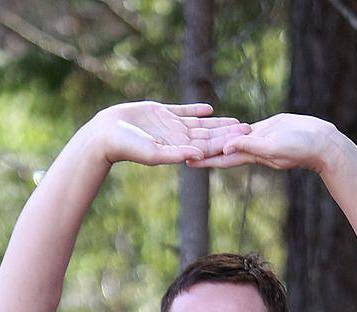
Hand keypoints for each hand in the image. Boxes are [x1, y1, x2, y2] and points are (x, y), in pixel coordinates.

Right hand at [91, 100, 251, 166]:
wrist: (107, 133)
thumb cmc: (128, 147)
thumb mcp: (154, 153)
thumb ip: (176, 154)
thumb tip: (199, 156)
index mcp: (179, 149)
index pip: (208, 147)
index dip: (226, 142)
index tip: (244, 139)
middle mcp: (178, 139)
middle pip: (209, 136)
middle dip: (228, 133)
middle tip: (250, 129)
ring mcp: (170, 126)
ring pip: (200, 124)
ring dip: (218, 123)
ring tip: (235, 121)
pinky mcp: (161, 113)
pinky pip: (183, 111)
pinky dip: (196, 110)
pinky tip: (210, 109)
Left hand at [183, 113, 335, 171]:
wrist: (319, 142)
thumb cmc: (300, 148)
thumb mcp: (273, 147)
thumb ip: (250, 146)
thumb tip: (226, 147)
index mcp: (252, 156)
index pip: (223, 160)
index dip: (205, 160)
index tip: (186, 161)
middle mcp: (252, 150)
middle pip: (222, 150)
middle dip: (204, 151)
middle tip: (182, 150)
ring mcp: (258, 140)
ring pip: (231, 139)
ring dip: (215, 140)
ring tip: (198, 138)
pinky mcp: (265, 129)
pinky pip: (243, 129)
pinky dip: (231, 128)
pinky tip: (221, 127)